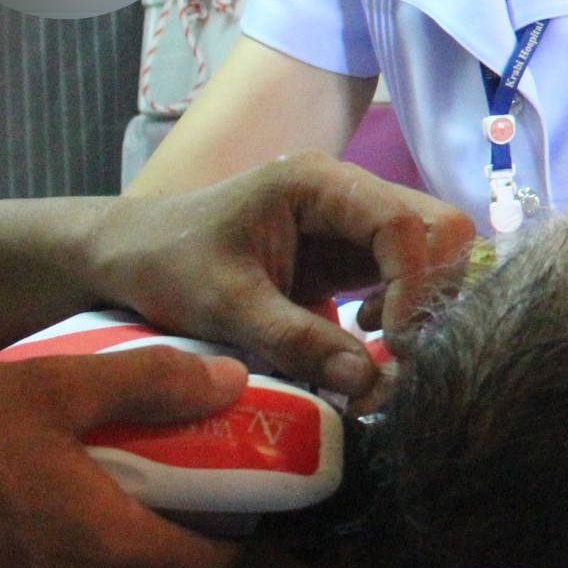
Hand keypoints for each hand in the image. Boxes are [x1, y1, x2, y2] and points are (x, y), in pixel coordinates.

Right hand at [0, 336, 241, 567]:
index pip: (196, 563)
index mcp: (97, 551)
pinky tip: (46, 487)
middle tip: (179, 473)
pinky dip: (56, 541)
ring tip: (112, 471)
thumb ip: (152, 384)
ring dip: (106, 532)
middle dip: (165, 527)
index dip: (230, 532)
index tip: (247, 497)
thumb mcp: (55, 387)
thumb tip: (234, 383)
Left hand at [86, 153, 475, 402]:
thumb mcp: (223, 306)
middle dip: (431, 291)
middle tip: (400, 350)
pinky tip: (364, 337)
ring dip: (422, 304)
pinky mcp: (350, 254)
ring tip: (381, 349)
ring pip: (432, 253)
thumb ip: (295, 340)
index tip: (392, 346)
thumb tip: (369, 382)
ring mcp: (354, 223)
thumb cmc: (167, 264)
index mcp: (320, 185)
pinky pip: (406, 276)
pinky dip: (404, 311)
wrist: (128, 255)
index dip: (412, 285)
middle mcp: (350, 194)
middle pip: (439, 229)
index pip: (403, 224)